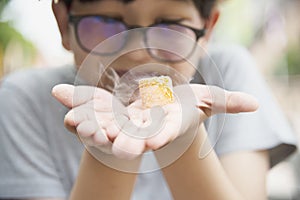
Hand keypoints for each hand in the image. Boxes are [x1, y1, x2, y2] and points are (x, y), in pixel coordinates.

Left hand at [52, 83, 257, 159]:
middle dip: (123, 139)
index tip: (152, 141)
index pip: (165, 133)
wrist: (162, 107)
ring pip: (106, 122)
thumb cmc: (188, 104)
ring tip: (75, 122)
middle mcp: (143, 126)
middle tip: (112, 143)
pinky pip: (91, 105)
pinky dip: (76, 101)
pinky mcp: (108, 108)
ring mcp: (124, 118)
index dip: (160, 136)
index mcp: (165, 124)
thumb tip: (255, 105)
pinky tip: (61, 97)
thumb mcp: (209, 99)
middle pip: (132, 134)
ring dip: (91, 122)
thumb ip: (229, 102)